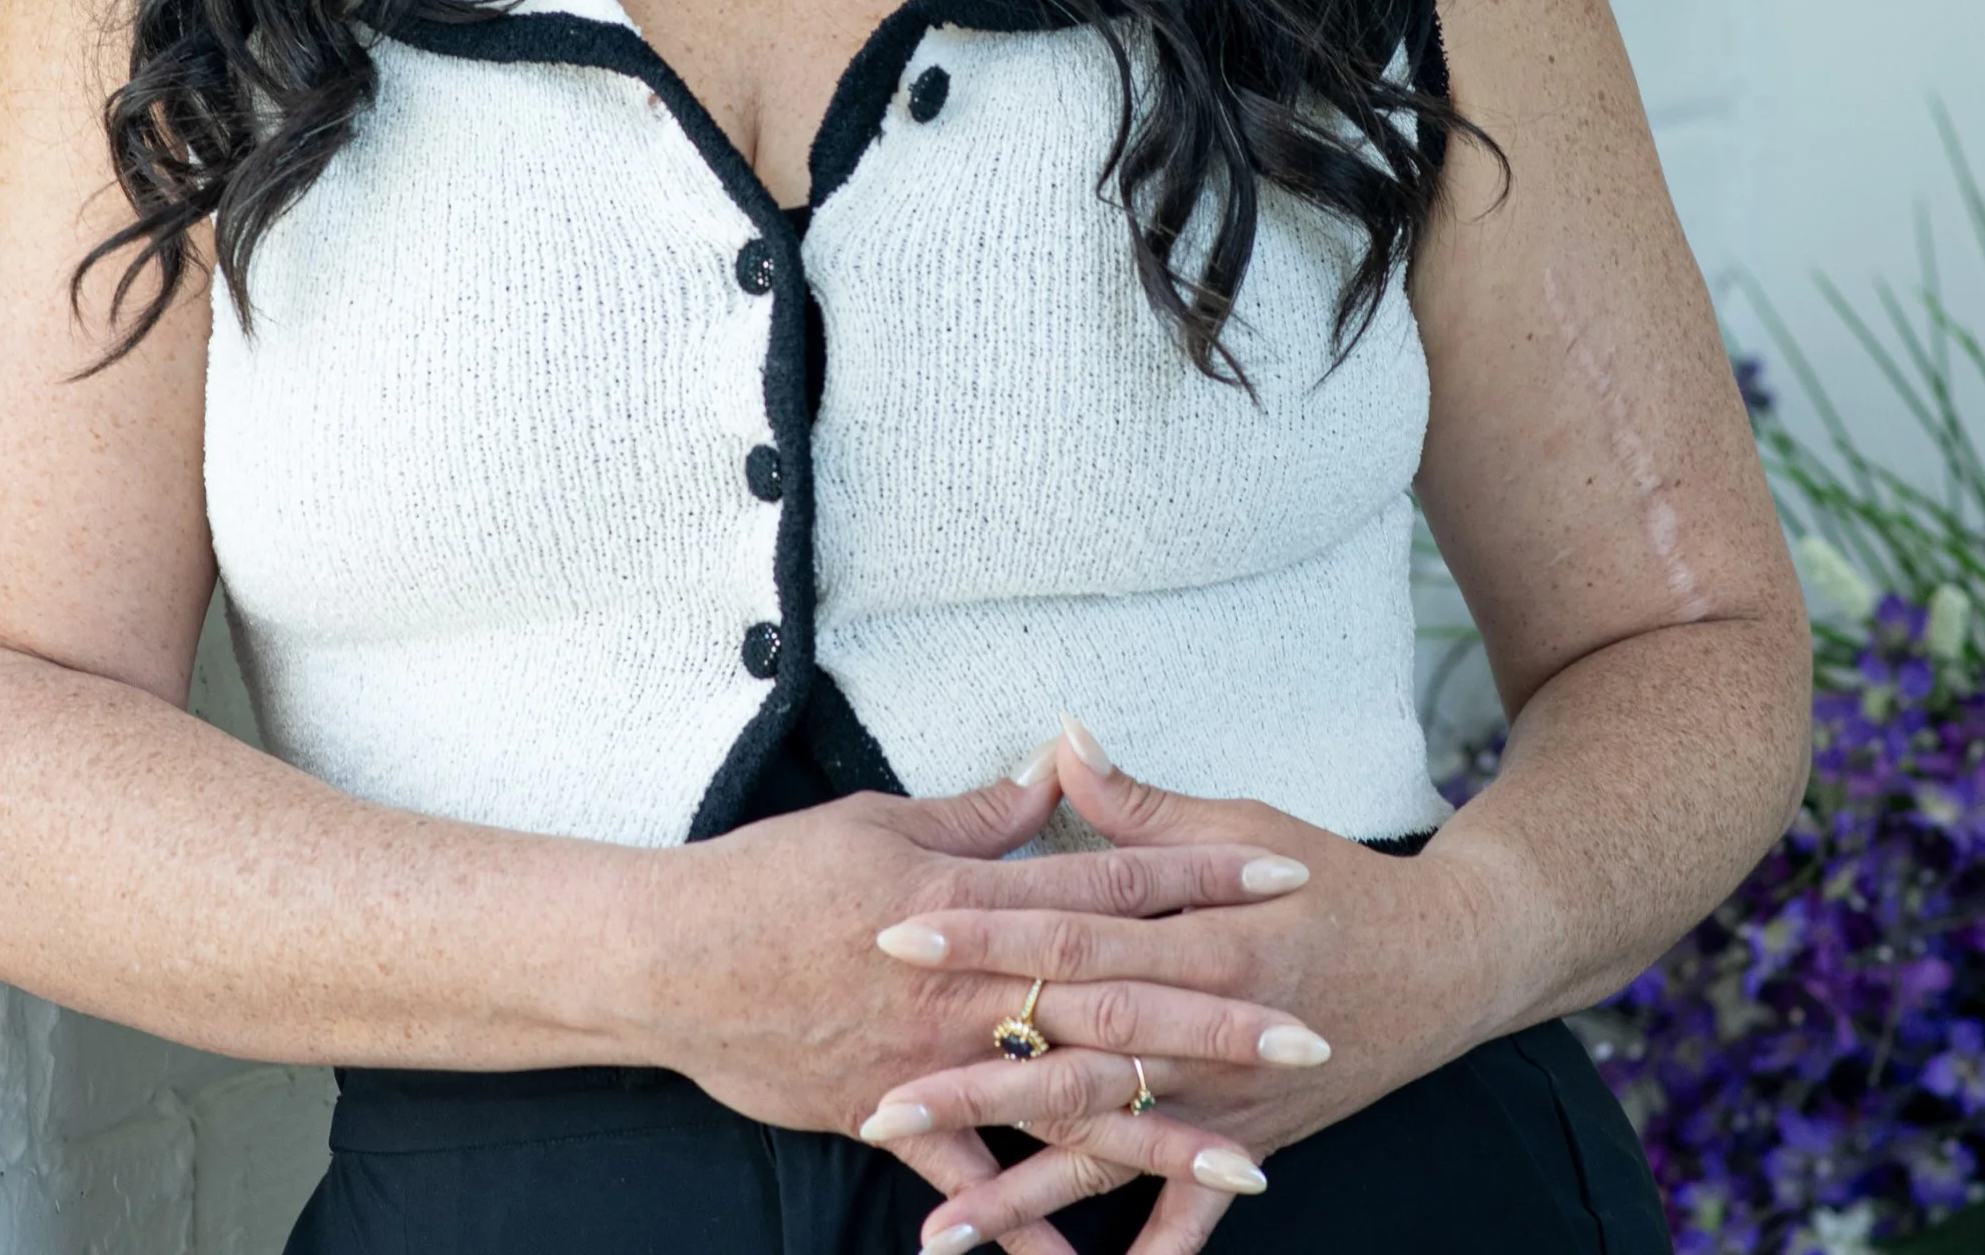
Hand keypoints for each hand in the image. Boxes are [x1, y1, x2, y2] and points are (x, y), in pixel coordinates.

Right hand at [648, 746, 1323, 1252]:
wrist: (672, 957)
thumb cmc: (770, 877)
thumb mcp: (877, 822)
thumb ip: (976, 815)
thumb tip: (1050, 774)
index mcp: (977, 900)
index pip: (1113, 880)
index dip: (1200, 873)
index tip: (1282, 871)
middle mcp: (972, 985)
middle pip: (1118, 998)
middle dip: (1219, 1014)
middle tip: (1312, 1029)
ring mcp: (938, 1060)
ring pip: (1069, 1100)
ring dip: (1161, 1132)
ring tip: (1252, 1158)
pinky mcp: (892, 1118)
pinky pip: (972, 1182)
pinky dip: (1024, 1226)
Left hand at [864, 722, 1500, 1252]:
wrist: (1450, 959)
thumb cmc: (1339, 877)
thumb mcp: (1243, 824)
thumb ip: (1142, 806)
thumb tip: (1061, 739)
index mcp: (1201, 937)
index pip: (1070, 933)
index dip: (983, 936)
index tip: (894, 936)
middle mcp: (1209, 1030)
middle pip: (1073, 1055)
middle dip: (973, 1083)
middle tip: (883, 1104)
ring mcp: (1228, 1100)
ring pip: (1111, 1150)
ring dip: (1025, 1192)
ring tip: (939, 1228)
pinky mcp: (1254, 1142)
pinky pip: (1192, 1213)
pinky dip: (1147, 1251)